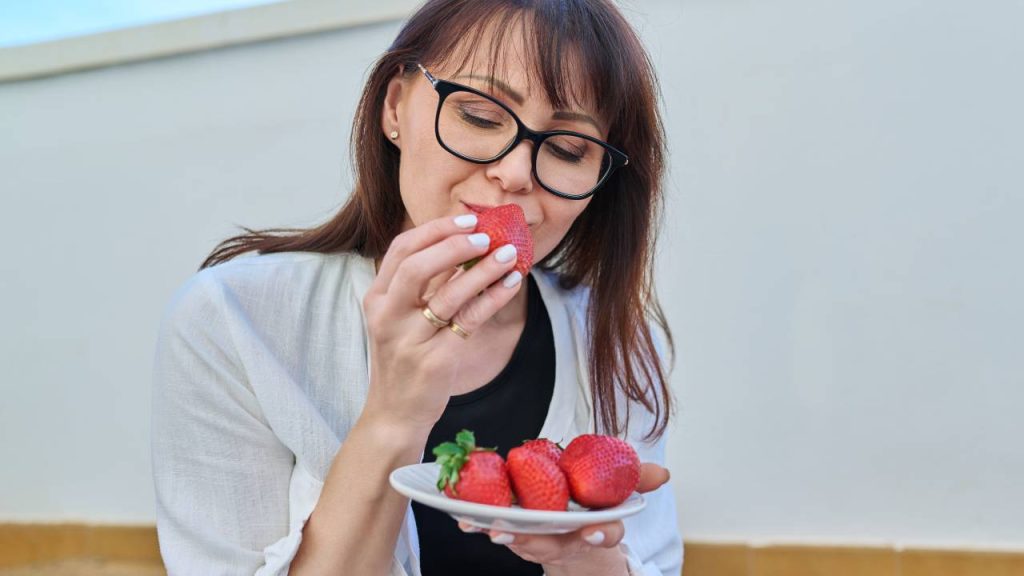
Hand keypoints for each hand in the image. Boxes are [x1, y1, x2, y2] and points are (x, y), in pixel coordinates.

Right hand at [359, 214, 522, 436]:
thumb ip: (425, 285)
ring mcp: (409, 340)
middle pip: (418, 266)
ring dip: (484, 270)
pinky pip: (470, 320)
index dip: (436, 229)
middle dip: (455, 245)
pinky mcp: (435, 360)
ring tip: (510, 255)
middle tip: (487, 236)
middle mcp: (387, 316)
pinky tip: (510, 284)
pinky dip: (493, 298)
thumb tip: (466, 245)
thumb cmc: (404, 358)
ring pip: (449, 294)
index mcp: (376, 298)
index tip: (467, 219)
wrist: (396, 412)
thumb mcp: (401, 318)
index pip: (402, 249)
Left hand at [461, 463, 670, 570]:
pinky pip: (496, 529)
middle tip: (513, 532)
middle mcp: (566, 540)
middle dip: (532, 539)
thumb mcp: (617, 492)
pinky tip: (462, 516)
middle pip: (552, 544)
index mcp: (594, 529)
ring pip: (519, 540)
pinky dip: (479, 523)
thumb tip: (664, 473)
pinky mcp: (514, 532)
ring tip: (481, 525)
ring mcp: (538, 539)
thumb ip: (637, 480)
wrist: (571, 532)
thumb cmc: (593, 506)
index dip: (600, 534)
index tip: (592, 532)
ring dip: (499, 532)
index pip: (605, 534)